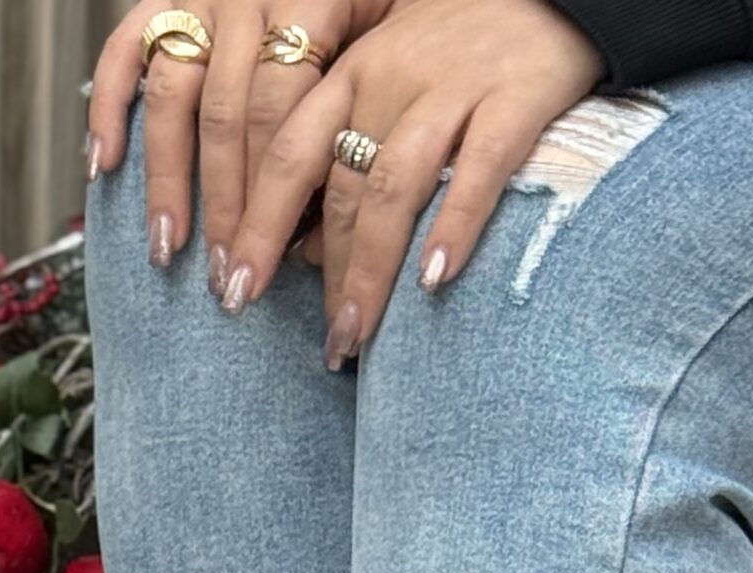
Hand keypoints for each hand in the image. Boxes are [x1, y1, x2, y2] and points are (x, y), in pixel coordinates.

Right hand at [89, 2, 381, 284]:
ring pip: (173, 97)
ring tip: (167, 246)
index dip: (272, 196)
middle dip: (224, 206)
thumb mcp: (396, 27)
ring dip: (167, 180)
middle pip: (226, 117)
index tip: (267, 262)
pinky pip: (124, 48)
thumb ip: (366, 99)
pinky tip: (105, 166)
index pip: (280, 113)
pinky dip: (106, 105)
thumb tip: (335, 210)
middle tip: (224, 276)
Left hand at [221, 0, 604, 358]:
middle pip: (341, 184)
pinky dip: (455, 224)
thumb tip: (304, 250)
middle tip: (323, 343)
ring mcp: (455, 83)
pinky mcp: (518, 93)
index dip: (257, 227)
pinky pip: (481, 166)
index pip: (288, 157)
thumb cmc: (463, 50)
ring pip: (395, 185)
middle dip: (324, 273)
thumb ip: (345, 151)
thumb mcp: (389, 84)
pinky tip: (433, 280)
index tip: (234, 292)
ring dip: (370, 267)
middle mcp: (393, 75)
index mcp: (352, 74)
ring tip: (358, 332)